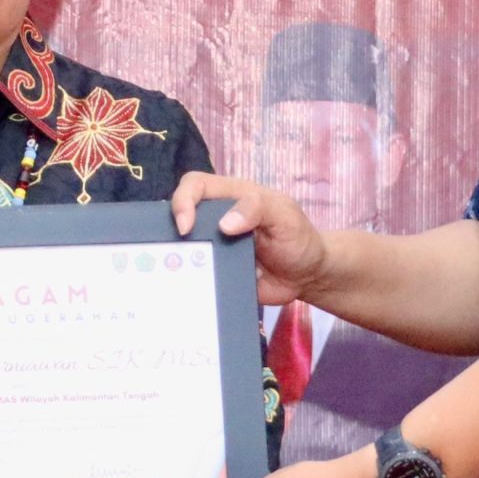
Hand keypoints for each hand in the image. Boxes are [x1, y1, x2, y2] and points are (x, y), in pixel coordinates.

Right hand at [168, 173, 327, 305]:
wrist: (308, 277)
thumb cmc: (298, 238)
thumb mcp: (284, 216)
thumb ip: (258, 209)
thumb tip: (224, 224)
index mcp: (230, 197)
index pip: (195, 186)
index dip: (183, 201)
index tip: (186, 227)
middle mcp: (215, 219)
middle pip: (178, 215)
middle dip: (170, 231)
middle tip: (173, 253)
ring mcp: (213, 247)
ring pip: (182, 247)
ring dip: (176, 258)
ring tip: (172, 274)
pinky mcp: (215, 272)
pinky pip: (194, 274)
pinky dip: (187, 281)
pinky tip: (185, 291)